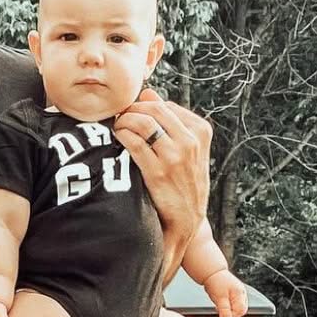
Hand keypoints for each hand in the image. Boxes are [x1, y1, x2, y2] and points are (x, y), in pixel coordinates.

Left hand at [115, 89, 210, 284]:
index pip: (165, 106)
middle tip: (119, 119)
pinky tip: (116, 140)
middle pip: (153, 110)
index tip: (132, 115)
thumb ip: (170, 121)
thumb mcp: (188, 151)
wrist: (185, 223)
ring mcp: (175, 157)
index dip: (144, 107)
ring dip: (124, 122)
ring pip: (143, 123)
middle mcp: (191, 142)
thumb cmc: (182, 185)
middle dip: (131, 111)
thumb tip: (148, 93)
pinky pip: (134, 142)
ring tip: (116, 129)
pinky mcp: (158, 172)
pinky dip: (121, 136)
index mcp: (201, 132)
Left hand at [203, 268, 247, 316]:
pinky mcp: (234, 292)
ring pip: (236, 307)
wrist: (211, 272)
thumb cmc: (215, 282)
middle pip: (240, 310)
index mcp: (240, 294)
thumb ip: (224, 310)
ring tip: (218, 304)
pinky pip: (232, 303)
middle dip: (230, 313)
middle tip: (220, 311)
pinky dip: (226, 305)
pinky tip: (219, 302)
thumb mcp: (219, 298)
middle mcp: (242, 293)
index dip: (232, 316)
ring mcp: (238, 292)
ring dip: (227, 309)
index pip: (241, 311)